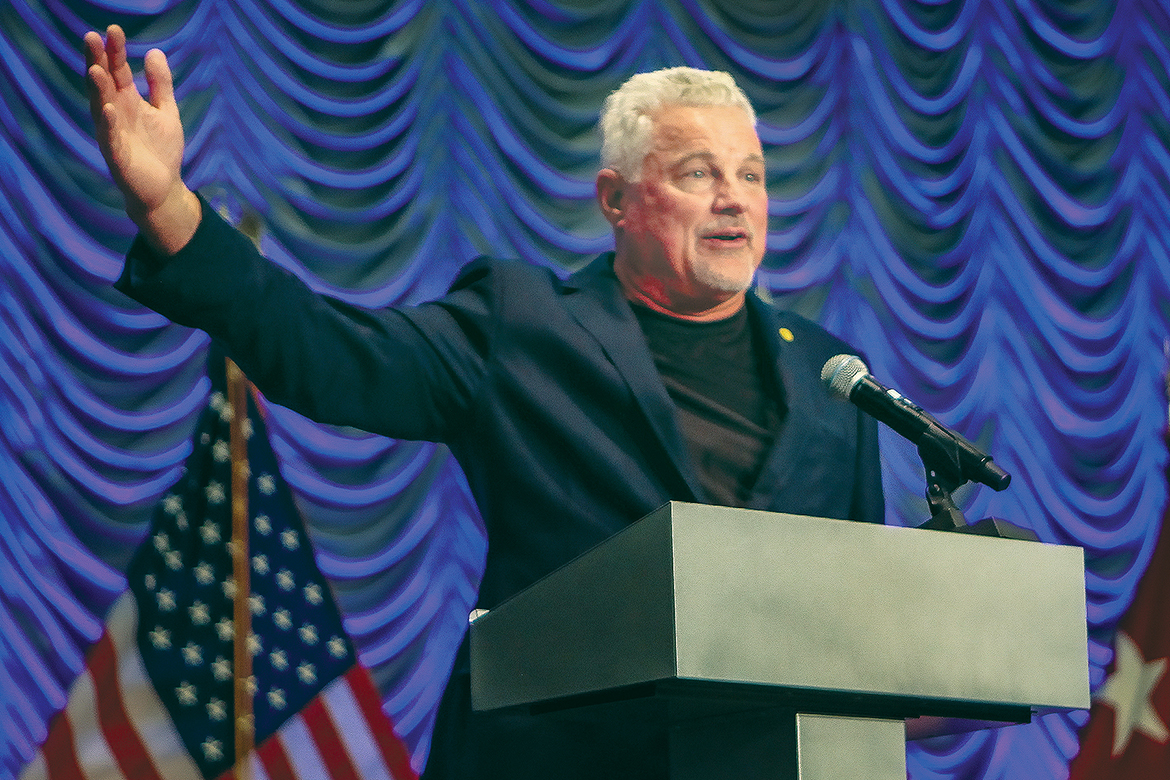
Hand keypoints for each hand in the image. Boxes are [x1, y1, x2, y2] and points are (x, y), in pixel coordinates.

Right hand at [85, 25, 198, 253]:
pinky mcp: (117, 157)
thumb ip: (160, 84)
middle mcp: (115, 115)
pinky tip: (109, 109)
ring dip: (98, 90)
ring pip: (101, 108)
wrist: (164, 188)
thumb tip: (155, 51)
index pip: (117, 71)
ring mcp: (113, 135)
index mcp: (127, 102)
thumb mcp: (166, 111)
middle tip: (92, 37)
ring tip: (95, 69)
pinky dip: (109, 124)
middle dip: (98, 62)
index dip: (115, 52)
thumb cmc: (161, 149)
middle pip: (104, 84)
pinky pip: (110, 139)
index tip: (114, 30)